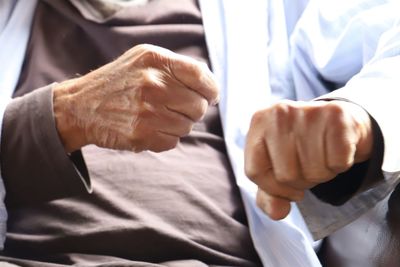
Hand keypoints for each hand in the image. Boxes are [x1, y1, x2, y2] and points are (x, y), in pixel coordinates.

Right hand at [53, 44, 218, 152]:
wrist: (81, 107)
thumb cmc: (118, 82)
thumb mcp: (143, 59)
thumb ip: (176, 66)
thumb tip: (209, 83)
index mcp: (155, 61)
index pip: (201, 76)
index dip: (211, 89)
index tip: (211, 96)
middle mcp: (152, 84)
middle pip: (199, 106)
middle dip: (194, 109)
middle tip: (177, 107)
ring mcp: (147, 111)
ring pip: (187, 127)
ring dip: (178, 125)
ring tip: (157, 116)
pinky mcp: (141, 135)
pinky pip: (173, 142)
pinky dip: (166, 138)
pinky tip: (149, 128)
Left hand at [244, 100, 372, 219]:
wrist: (337, 121)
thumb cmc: (300, 147)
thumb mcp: (276, 167)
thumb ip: (269, 195)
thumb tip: (277, 212)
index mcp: (258, 122)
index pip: (254, 172)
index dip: (272, 188)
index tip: (285, 183)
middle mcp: (279, 113)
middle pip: (285, 175)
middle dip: (300, 181)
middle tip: (307, 165)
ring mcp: (308, 112)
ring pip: (314, 171)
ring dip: (322, 174)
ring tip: (321, 156)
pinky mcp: (337, 116)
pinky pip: (338, 163)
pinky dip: (340, 165)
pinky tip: (336, 149)